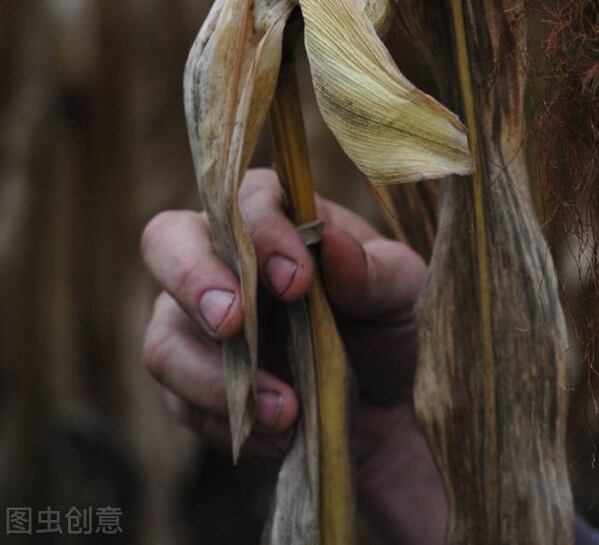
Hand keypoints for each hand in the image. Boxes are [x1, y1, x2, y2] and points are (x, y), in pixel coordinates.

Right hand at [140, 169, 446, 544]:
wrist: (384, 410)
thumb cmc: (387, 324)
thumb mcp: (403, 293)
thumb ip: (375, 270)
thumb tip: (334, 249)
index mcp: (277, 215)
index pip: (246, 198)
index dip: (261, 233)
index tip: (296, 282)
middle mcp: (223, 256)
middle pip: (166, 239)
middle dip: (193, 279)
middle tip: (233, 323)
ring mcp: (194, 318)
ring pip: (163, 330)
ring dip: (215, 374)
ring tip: (285, 409)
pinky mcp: (186, 379)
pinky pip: (178, 395)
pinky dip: (226, 417)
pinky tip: (278, 433)